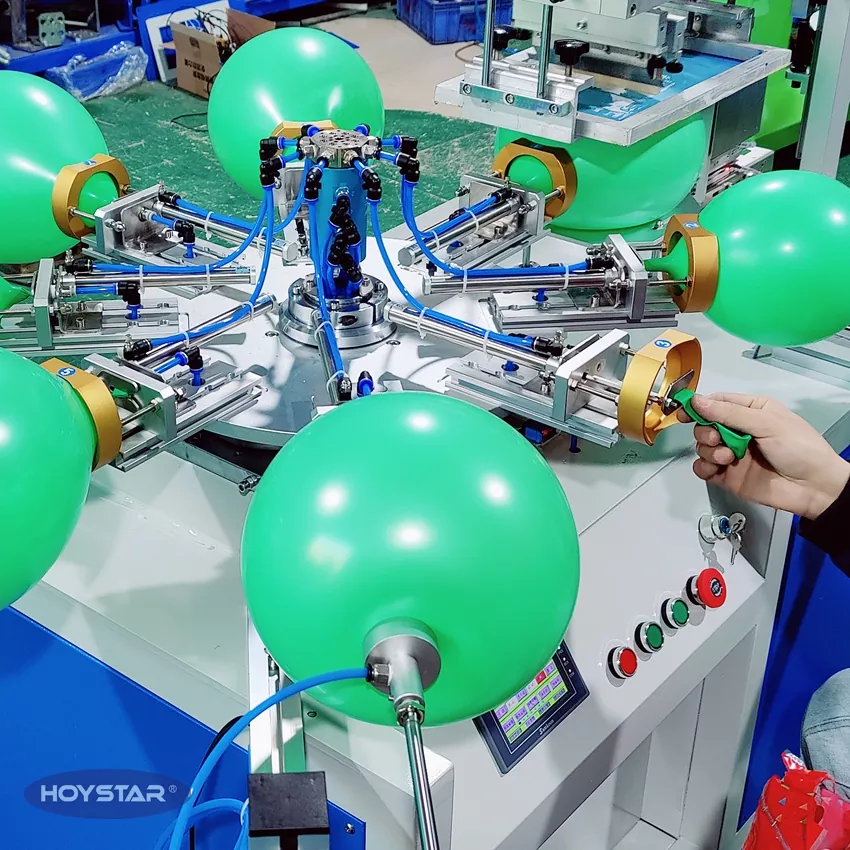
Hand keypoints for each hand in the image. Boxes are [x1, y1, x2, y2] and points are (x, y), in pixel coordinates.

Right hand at [678, 393, 849, 519]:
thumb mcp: (767, 423)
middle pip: (705, 425)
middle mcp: (739, 431)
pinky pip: (703, 468)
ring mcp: (732, 454)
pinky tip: (716, 468)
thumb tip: (698, 401)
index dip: (699, 406)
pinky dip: (704, 467)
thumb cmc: (801, 449)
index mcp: (752, 411)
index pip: (717, 403)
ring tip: (726, 457)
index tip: (685, 411)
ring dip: (708, 450)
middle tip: (717, 439)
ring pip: (702, 446)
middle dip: (705, 431)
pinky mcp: (727, 476)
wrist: (815, 488)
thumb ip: (730, 413)